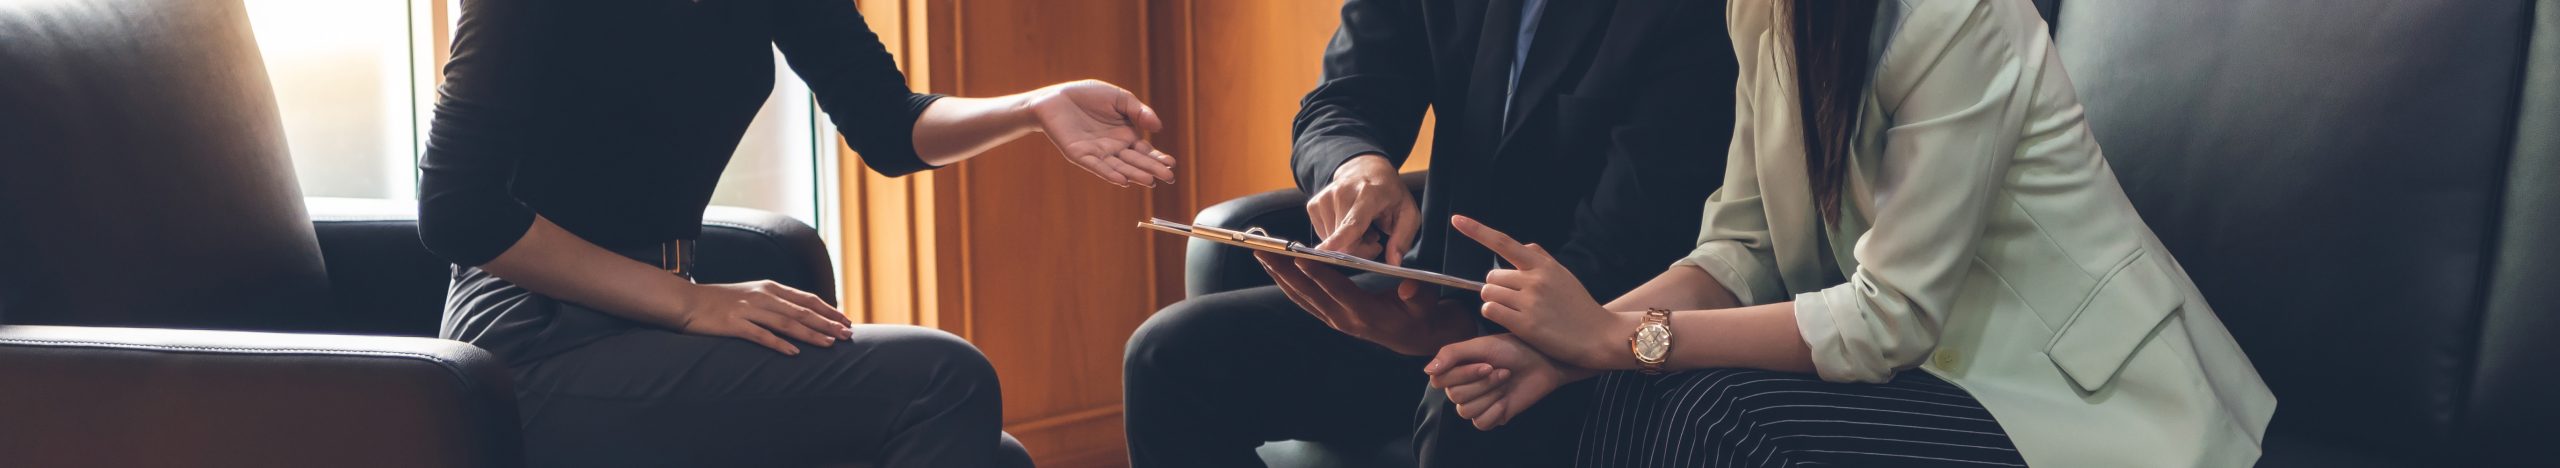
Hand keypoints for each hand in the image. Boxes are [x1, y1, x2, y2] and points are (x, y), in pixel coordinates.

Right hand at [675, 280, 855, 354]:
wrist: (685, 301)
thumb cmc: (719, 302)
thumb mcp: (751, 295)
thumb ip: (775, 302)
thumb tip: (800, 315)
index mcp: (770, 288)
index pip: (807, 299)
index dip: (829, 310)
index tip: (847, 321)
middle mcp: (763, 296)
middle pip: (802, 311)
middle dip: (828, 323)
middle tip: (848, 335)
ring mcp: (748, 309)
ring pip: (786, 323)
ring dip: (811, 334)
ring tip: (830, 344)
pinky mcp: (733, 323)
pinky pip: (760, 335)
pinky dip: (779, 344)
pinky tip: (794, 352)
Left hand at [1024, 79, 1174, 186]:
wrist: (1056, 96)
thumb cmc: (1088, 96)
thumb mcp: (1119, 98)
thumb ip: (1139, 111)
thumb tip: (1158, 127)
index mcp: (1125, 135)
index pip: (1145, 151)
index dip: (1158, 158)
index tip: (1172, 164)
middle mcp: (1113, 148)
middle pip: (1136, 162)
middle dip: (1152, 169)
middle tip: (1169, 177)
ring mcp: (1097, 153)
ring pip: (1119, 167)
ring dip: (1134, 174)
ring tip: (1150, 180)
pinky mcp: (1079, 154)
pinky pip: (1096, 166)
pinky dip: (1109, 174)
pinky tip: (1122, 181)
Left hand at [1258, 252, 1475, 355]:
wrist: (1414, 336)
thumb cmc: (1420, 312)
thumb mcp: (1425, 302)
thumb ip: (1417, 294)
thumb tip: (1410, 287)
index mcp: (1365, 313)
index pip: (1337, 290)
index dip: (1318, 274)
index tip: (1299, 256)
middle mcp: (1344, 318)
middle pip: (1309, 292)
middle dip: (1285, 270)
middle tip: (1265, 249)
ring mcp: (1334, 319)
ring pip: (1300, 296)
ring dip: (1279, 275)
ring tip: (1262, 253)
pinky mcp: (1329, 316)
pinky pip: (1303, 299)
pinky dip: (1287, 282)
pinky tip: (1275, 267)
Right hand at [1306, 154, 1419, 263]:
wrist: (1365, 168)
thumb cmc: (1389, 193)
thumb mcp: (1408, 212)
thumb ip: (1402, 239)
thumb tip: (1393, 263)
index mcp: (1370, 194)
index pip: (1353, 222)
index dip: (1340, 238)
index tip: (1323, 251)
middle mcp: (1343, 193)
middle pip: (1345, 240)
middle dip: (1361, 250)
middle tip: (1375, 239)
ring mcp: (1325, 197)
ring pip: (1333, 241)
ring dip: (1349, 242)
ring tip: (1363, 227)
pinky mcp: (1313, 204)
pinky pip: (1324, 235)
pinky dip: (1337, 236)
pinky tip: (1348, 224)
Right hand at [1425, 334, 1600, 429]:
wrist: (1543, 363)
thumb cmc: (1513, 349)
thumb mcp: (1480, 346)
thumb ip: (1450, 354)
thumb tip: (1427, 370)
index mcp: (1456, 369)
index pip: (1439, 380)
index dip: (1462, 374)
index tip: (1487, 363)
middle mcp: (1463, 387)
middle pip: (1455, 396)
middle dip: (1483, 383)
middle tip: (1503, 371)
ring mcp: (1477, 403)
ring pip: (1466, 411)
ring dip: (1490, 395)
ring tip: (1506, 381)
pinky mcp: (1492, 416)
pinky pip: (1481, 423)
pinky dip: (1495, 411)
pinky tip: (1506, 400)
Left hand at [1452, 215, 1634, 369]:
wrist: (1599, 336)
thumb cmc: (1580, 307)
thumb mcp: (1564, 275)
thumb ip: (1542, 259)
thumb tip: (1523, 246)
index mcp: (1543, 265)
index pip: (1504, 242)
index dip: (1476, 230)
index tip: (1456, 220)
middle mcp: (1534, 280)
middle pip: (1491, 276)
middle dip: (1496, 287)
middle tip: (1515, 300)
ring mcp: (1529, 302)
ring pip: (1488, 293)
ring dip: (1495, 302)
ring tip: (1517, 311)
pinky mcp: (1525, 324)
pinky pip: (1490, 311)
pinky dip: (1494, 314)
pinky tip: (1511, 320)